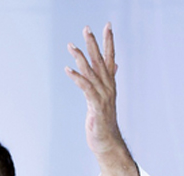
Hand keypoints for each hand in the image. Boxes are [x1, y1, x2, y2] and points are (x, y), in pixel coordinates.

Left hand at [65, 23, 121, 156]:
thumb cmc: (103, 121)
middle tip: (86, 28)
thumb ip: (109, 80)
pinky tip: (67, 70)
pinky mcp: (96, 107)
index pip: (110, 58)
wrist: (107, 141)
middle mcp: (108, 87)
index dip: (109, 42)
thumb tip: (116, 65)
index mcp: (109, 84)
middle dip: (93, 44)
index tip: (107, 25)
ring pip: (91, 73)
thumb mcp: (105, 98)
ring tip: (70, 45)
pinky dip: (77, 78)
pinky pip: (85, 89)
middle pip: (100, 61)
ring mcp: (103, 97)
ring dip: (80, 58)